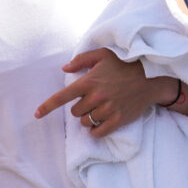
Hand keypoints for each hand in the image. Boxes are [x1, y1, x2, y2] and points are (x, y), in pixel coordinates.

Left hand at [33, 47, 163, 136]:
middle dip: (79, 107)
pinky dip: (95, 131)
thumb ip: (81, 60)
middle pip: (75, 112)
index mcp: (89, 82)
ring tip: (98, 109)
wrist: (150, 77)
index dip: (47, 107)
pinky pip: (98, 132)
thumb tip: (64, 68)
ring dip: (87, 118)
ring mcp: (108, 110)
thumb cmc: (124, 65)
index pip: (62, 97)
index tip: (37, 114)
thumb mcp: (102, 55)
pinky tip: (99, 123)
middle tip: (91, 100)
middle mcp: (96, 97)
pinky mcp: (118, 120)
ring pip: (85, 122)